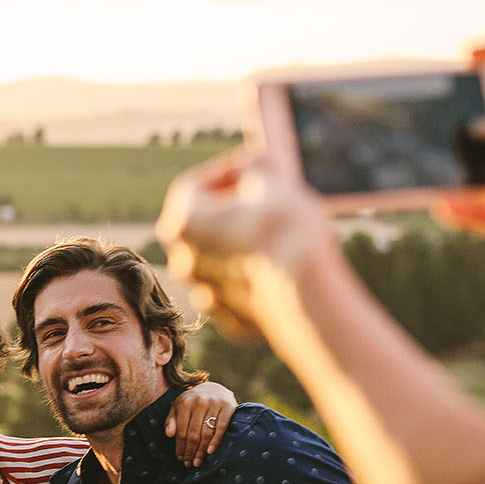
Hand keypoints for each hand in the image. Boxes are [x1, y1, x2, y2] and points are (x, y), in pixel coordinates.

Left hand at [158, 147, 332, 343]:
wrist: (303, 291)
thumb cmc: (284, 229)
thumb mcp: (272, 183)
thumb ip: (253, 173)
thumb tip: (251, 169)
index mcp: (182, 222)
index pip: (193, 187)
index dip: (224, 173)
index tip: (252, 167)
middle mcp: (181, 259)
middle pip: (203, 225)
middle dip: (232, 209)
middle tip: (264, 198)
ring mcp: (202, 290)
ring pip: (219, 258)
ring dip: (241, 242)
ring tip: (276, 231)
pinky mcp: (226, 316)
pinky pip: (236, 287)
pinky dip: (252, 274)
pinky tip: (279, 265)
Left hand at [165, 381, 233, 466]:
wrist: (214, 389)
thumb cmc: (192, 402)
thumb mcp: (177, 408)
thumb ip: (171, 420)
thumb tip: (169, 434)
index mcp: (185, 403)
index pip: (181, 431)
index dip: (180, 447)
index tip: (180, 458)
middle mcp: (200, 402)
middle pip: (194, 434)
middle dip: (190, 451)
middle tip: (189, 464)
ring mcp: (215, 404)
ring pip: (207, 432)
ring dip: (202, 450)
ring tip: (198, 461)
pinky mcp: (228, 407)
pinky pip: (222, 427)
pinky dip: (216, 441)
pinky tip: (210, 451)